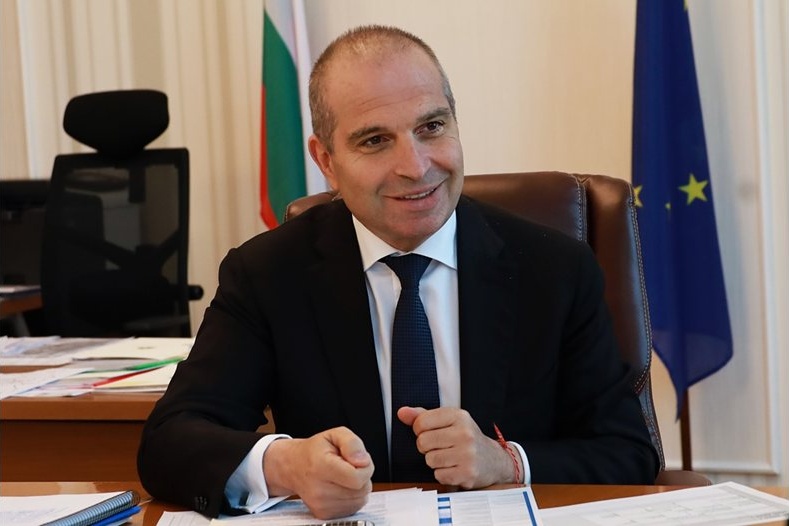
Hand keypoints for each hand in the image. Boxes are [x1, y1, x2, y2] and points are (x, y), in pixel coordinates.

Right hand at [263, 426, 373, 518]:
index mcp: (321, 467)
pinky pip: (354, 507)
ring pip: (360, 499)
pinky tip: (341, 486)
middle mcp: (319, 490)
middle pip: (361, 489)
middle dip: (362, 475)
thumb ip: (352, 443)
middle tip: (347, 466)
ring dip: (358, 486)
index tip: (356, 460)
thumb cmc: (314, 451)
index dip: (365, 467)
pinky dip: (352, 496)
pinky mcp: (324, 514)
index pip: (357, 478)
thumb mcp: (334, 434)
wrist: (293, 467)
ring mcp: (321, 505)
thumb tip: (363, 461)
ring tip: (343, 475)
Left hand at [397, 406, 519, 488]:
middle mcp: (464, 433)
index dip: (420, 430)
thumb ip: (423, 416)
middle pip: (422, 442)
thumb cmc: (467, 439)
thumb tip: (402, 412)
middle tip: (441, 447)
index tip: (431, 432)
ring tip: (449, 457)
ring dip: (435, 461)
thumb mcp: (449, 421)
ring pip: (429, 459)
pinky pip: (438, 475)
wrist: (494, 460)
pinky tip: (454, 468)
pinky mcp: (467, 473)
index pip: (421, 422)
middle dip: (427, 447)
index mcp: (458, 416)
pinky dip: (443, 474)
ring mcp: (467, 454)